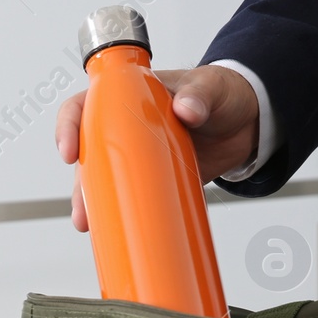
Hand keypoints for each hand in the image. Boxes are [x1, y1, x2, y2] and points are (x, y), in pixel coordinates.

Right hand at [55, 64, 260, 230]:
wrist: (248, 121)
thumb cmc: (223, 93)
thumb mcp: (212, 86)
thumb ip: (200, 94)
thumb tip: (185, 110)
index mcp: (129, 95)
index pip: (86, 106)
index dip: (69, 126)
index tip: (69, 152)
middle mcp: (126, 126)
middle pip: (88, 152)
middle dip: (79, 182)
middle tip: (81, 207)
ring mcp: (140, 155)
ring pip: (105, 178)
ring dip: (92, 202)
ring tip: (88, 225)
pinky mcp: (156, 179)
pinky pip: (131, 196)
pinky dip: (122, 213)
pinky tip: (114, 230)